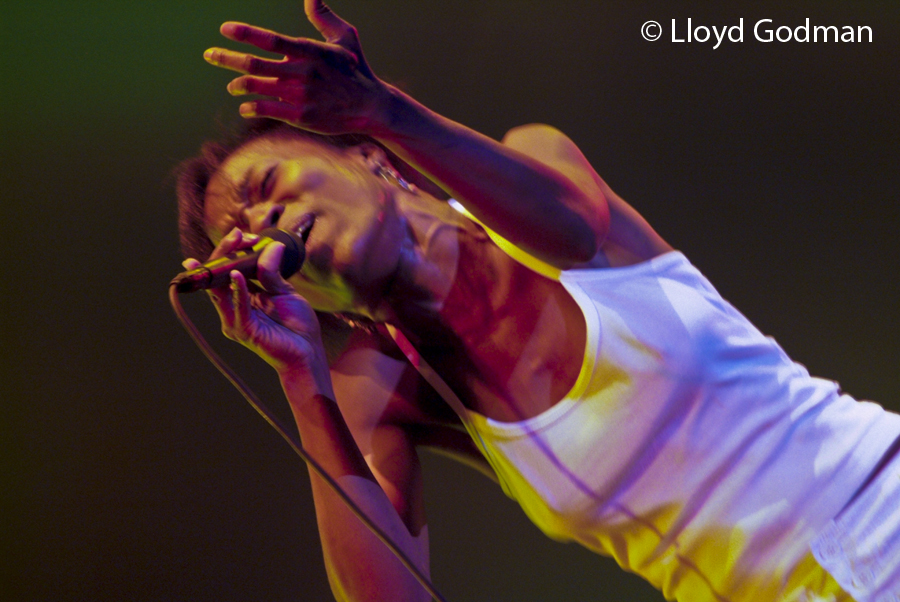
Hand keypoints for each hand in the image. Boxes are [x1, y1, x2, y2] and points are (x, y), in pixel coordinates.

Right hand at [183, 228, 333, 396]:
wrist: (307, 350)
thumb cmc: (295, 324)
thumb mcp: (284, 291)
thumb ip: (272, 271)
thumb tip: (272, 246)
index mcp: (241, 298)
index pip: (226, 271)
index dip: (229, 251)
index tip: (239, 234)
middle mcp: (232, 308)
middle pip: (217, 277)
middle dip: (224, 253)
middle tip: (235, 235)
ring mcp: (235, 320)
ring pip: (220, 291)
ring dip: (225, 266)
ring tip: (234, 244)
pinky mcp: (243, 331)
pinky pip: (237, 308)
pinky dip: (237, 291)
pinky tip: (237, 275)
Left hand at [203, 0, 389, 134]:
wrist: (371, 106)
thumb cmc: (356, 69)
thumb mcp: (345, 37)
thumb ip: (324, 17)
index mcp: (309, 52)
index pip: (271, 40)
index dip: (245, 33)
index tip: (225, 29)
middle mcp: (302, 73)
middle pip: (255, 64)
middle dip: (227, 58)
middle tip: (209, 54)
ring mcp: (300, 96)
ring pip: (257, 87)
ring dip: (238, 85)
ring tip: (231, 85)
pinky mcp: (301, 117)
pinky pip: (267, 110)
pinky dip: (251, 107)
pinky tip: (245, 106)